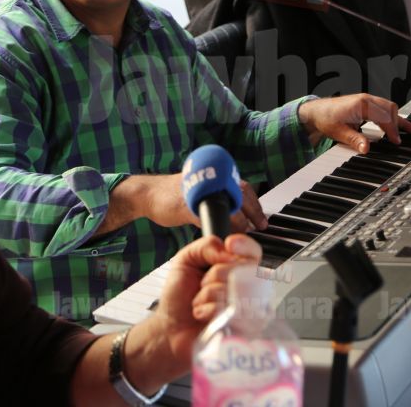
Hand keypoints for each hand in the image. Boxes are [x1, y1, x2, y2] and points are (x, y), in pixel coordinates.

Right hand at [101, 174, 267, 235]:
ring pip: (227, 206)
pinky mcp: (187, 205)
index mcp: (214, 175)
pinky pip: (207, 218)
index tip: (262, 221)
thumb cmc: (174, 195)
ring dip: (237, 223)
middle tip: (260, 226)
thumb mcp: (200, 193)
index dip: (255, 205)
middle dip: (253, 212)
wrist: (148, 193)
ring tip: (242, 234)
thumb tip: (237, 215)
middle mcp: (209, 180)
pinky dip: (216, 228)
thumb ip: (218, 199)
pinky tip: (221, 236)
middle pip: (240, 193)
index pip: (243, 188)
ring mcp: (199, 192)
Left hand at [125, 235, 261, 391]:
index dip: (245, 245)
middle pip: (244, 269)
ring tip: (200, 302)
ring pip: (235, 289)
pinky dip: (208, 310)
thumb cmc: (180, 297)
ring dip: (208, 294)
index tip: (230, 243)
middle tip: (202, 285)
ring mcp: (248, 310)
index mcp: (237, 269)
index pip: (254, 252)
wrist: (170, 329)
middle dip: (215, 273)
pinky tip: (202, 315)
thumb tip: (228, 251)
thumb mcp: (186, 260)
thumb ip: (207, 246)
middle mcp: (247, 288)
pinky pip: (229, 311)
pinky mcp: (243, 331)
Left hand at [297, 93, 410, 153]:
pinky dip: (393, 117)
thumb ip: (354, 140)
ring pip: (389, 107)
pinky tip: (399, 124)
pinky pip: (384, 109)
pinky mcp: (367, 105)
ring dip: (399, 119)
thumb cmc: (326, 118)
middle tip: (408, 136)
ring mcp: (367, 101)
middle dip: (400, 123)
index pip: (384, 116)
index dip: (392, 130)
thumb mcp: (339, 132)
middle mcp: (366, 100)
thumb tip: (366, 149)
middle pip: (390, 109)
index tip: (396, 141)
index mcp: (361, 104)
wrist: (317, 111)